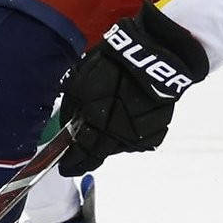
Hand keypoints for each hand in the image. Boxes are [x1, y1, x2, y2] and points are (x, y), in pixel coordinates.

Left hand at [58, 0, 208, 175]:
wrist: (154, 55)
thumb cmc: (110, 63)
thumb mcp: (78, 81)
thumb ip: (73, 109)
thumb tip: (69, 126)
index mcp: (96, 123)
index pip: (81, 154)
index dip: (72, 163)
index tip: (65, 167)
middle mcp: (118, 135)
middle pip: (100, 154)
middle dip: (88, 153)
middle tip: (83, 149)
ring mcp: (139, 136)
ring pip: (119, 147)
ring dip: (110, 140)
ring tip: (109, 123)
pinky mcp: (157, 132)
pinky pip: (138, 140)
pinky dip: (130, 133)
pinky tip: (128, 118)